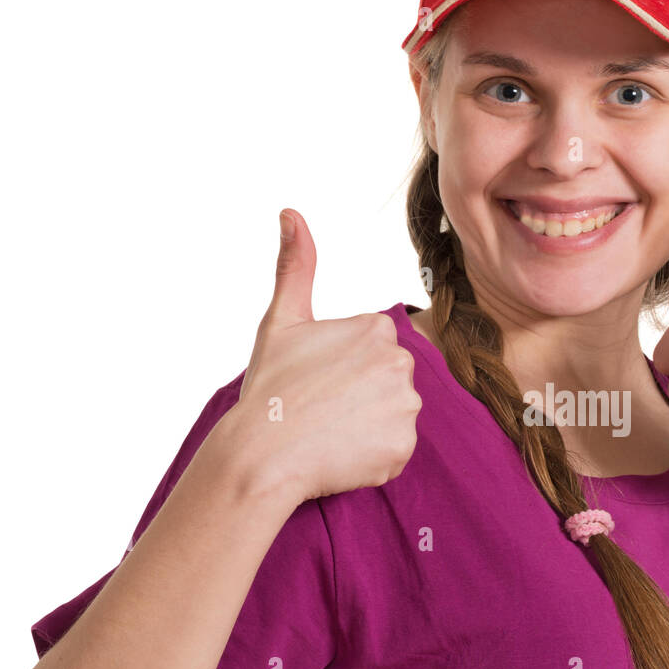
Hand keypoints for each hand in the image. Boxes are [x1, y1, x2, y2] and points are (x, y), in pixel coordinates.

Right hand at [227, 208, 421, 502]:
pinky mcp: (405, 446)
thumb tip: (291, 212)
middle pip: (387, 382)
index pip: (372, 351)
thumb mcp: (281, 321)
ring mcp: (406, 406)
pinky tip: (341, 454)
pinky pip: (394, 450)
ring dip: (367, 426)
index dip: (342, 369)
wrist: (262, 456)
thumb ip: (296, 266)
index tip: (316, 381)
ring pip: (392, 416)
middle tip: (320, 408)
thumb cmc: (270, 387)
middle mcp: (401, 362)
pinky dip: (373, 456)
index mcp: (377, 328)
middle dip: (360, 396)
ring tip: (329, 431)